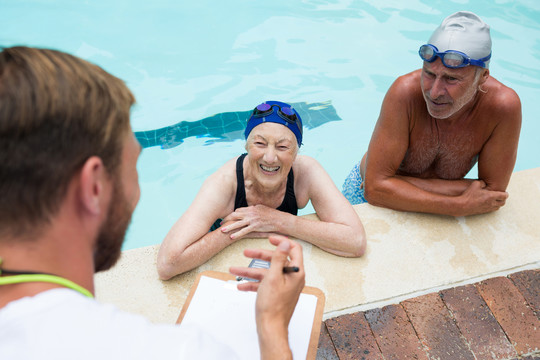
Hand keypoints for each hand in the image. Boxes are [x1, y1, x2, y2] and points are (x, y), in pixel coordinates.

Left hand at [220, 205, 284, 239]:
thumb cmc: (273, 215)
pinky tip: (232, 237)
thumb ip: (255, 209)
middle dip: (227, 219)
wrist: (281, 220)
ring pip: (238, 223)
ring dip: (229, 227)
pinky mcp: (255, 227)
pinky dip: (237, 234)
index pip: (238, 210)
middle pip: (235, 215)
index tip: (227, 218)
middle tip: (220, 223)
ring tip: (222, 230)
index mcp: (252, 208)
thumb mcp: (263, 208)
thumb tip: (250, 209)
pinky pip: (244, 231)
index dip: (232, 214)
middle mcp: (251, 213)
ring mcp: (252, 220)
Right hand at [229, 235, 304, 359]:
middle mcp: (292, 278)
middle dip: (259, 256)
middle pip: (276, 260)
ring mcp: (284, 286)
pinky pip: (264, 284)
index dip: (282, 242)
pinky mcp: (276, 294)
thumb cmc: (273, 306)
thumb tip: (285, 244)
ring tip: (234, 270)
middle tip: (246, 252)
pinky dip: (253, 284)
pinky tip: (241, 286)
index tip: (269, 239)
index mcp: (296, 273)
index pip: (294, 250)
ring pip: (267, 273)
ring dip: (250, 271)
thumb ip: (278, 259)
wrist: (271, 328)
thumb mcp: (272, 277)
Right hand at [458, 180, 508, 215]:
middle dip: (503, 199)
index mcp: (491, 196)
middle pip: (503, 203)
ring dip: (498, 203)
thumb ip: (483, 182)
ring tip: (495, 200)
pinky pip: (492, 210)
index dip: (505, 193)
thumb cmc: (469, 194)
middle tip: (500, 195)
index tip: (504, 192)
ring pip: (498, 207)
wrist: (463, 205)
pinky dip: (493, 206)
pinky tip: (489, 203)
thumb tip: (485, 183)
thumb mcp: (475, 184)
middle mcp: (491, 203)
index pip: (504, 196)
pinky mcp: (484, 211)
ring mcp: (488, 208)